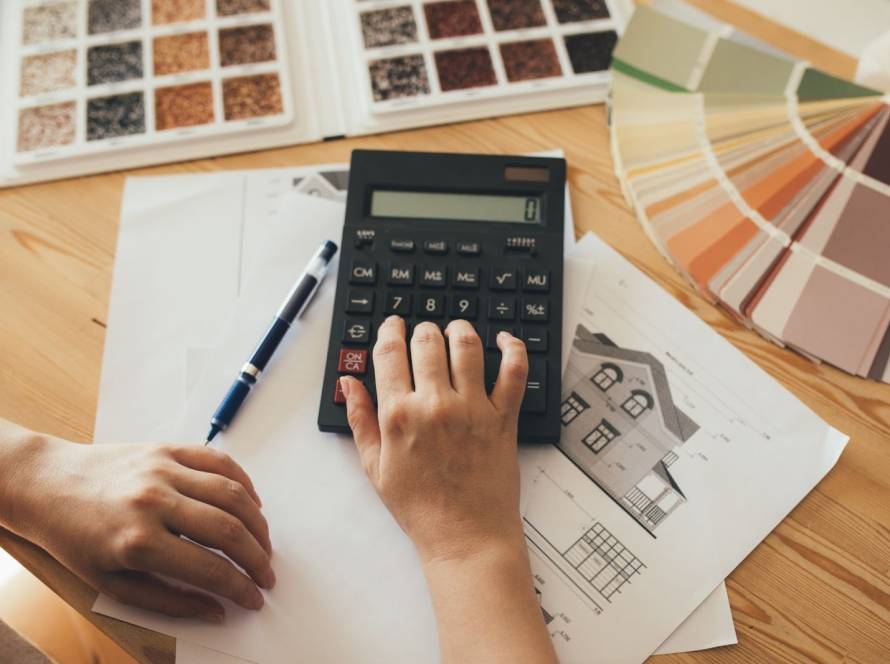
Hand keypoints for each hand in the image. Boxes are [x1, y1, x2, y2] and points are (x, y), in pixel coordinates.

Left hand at [5, 438, 273, 621]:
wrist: (48, 485)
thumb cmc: (76, 539)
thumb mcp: (112, 585)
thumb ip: (168, 601)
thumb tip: (216, 610)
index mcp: (138, 542)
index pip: (210, 568)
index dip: (240, 587)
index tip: (255, 598)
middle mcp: (155, 502)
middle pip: (228, 530)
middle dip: (257, 557)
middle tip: (266, 574)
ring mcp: (163, 470)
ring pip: (232, 494)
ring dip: (258, 522)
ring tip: (263, 543)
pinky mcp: (167, 449)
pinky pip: (219, 462)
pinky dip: (244, 483)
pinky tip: (252, 503)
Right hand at [340, 317, 527, 562]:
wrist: (465, 538)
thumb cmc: (421, 509)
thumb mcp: (375, 467)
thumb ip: (360, 420)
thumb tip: (348, 383)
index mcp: (398, 416)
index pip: (389, 353)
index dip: (389, 331)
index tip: (392, 325)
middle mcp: (435, 405)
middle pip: (426, 341)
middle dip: (422, 329)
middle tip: (422, 332)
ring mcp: (472, 409)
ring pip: (466, 346)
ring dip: (459, 330)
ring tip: (455, 331)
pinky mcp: (503, 418)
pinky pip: (513, 372)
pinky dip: (512, 348)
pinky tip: (504, 340)